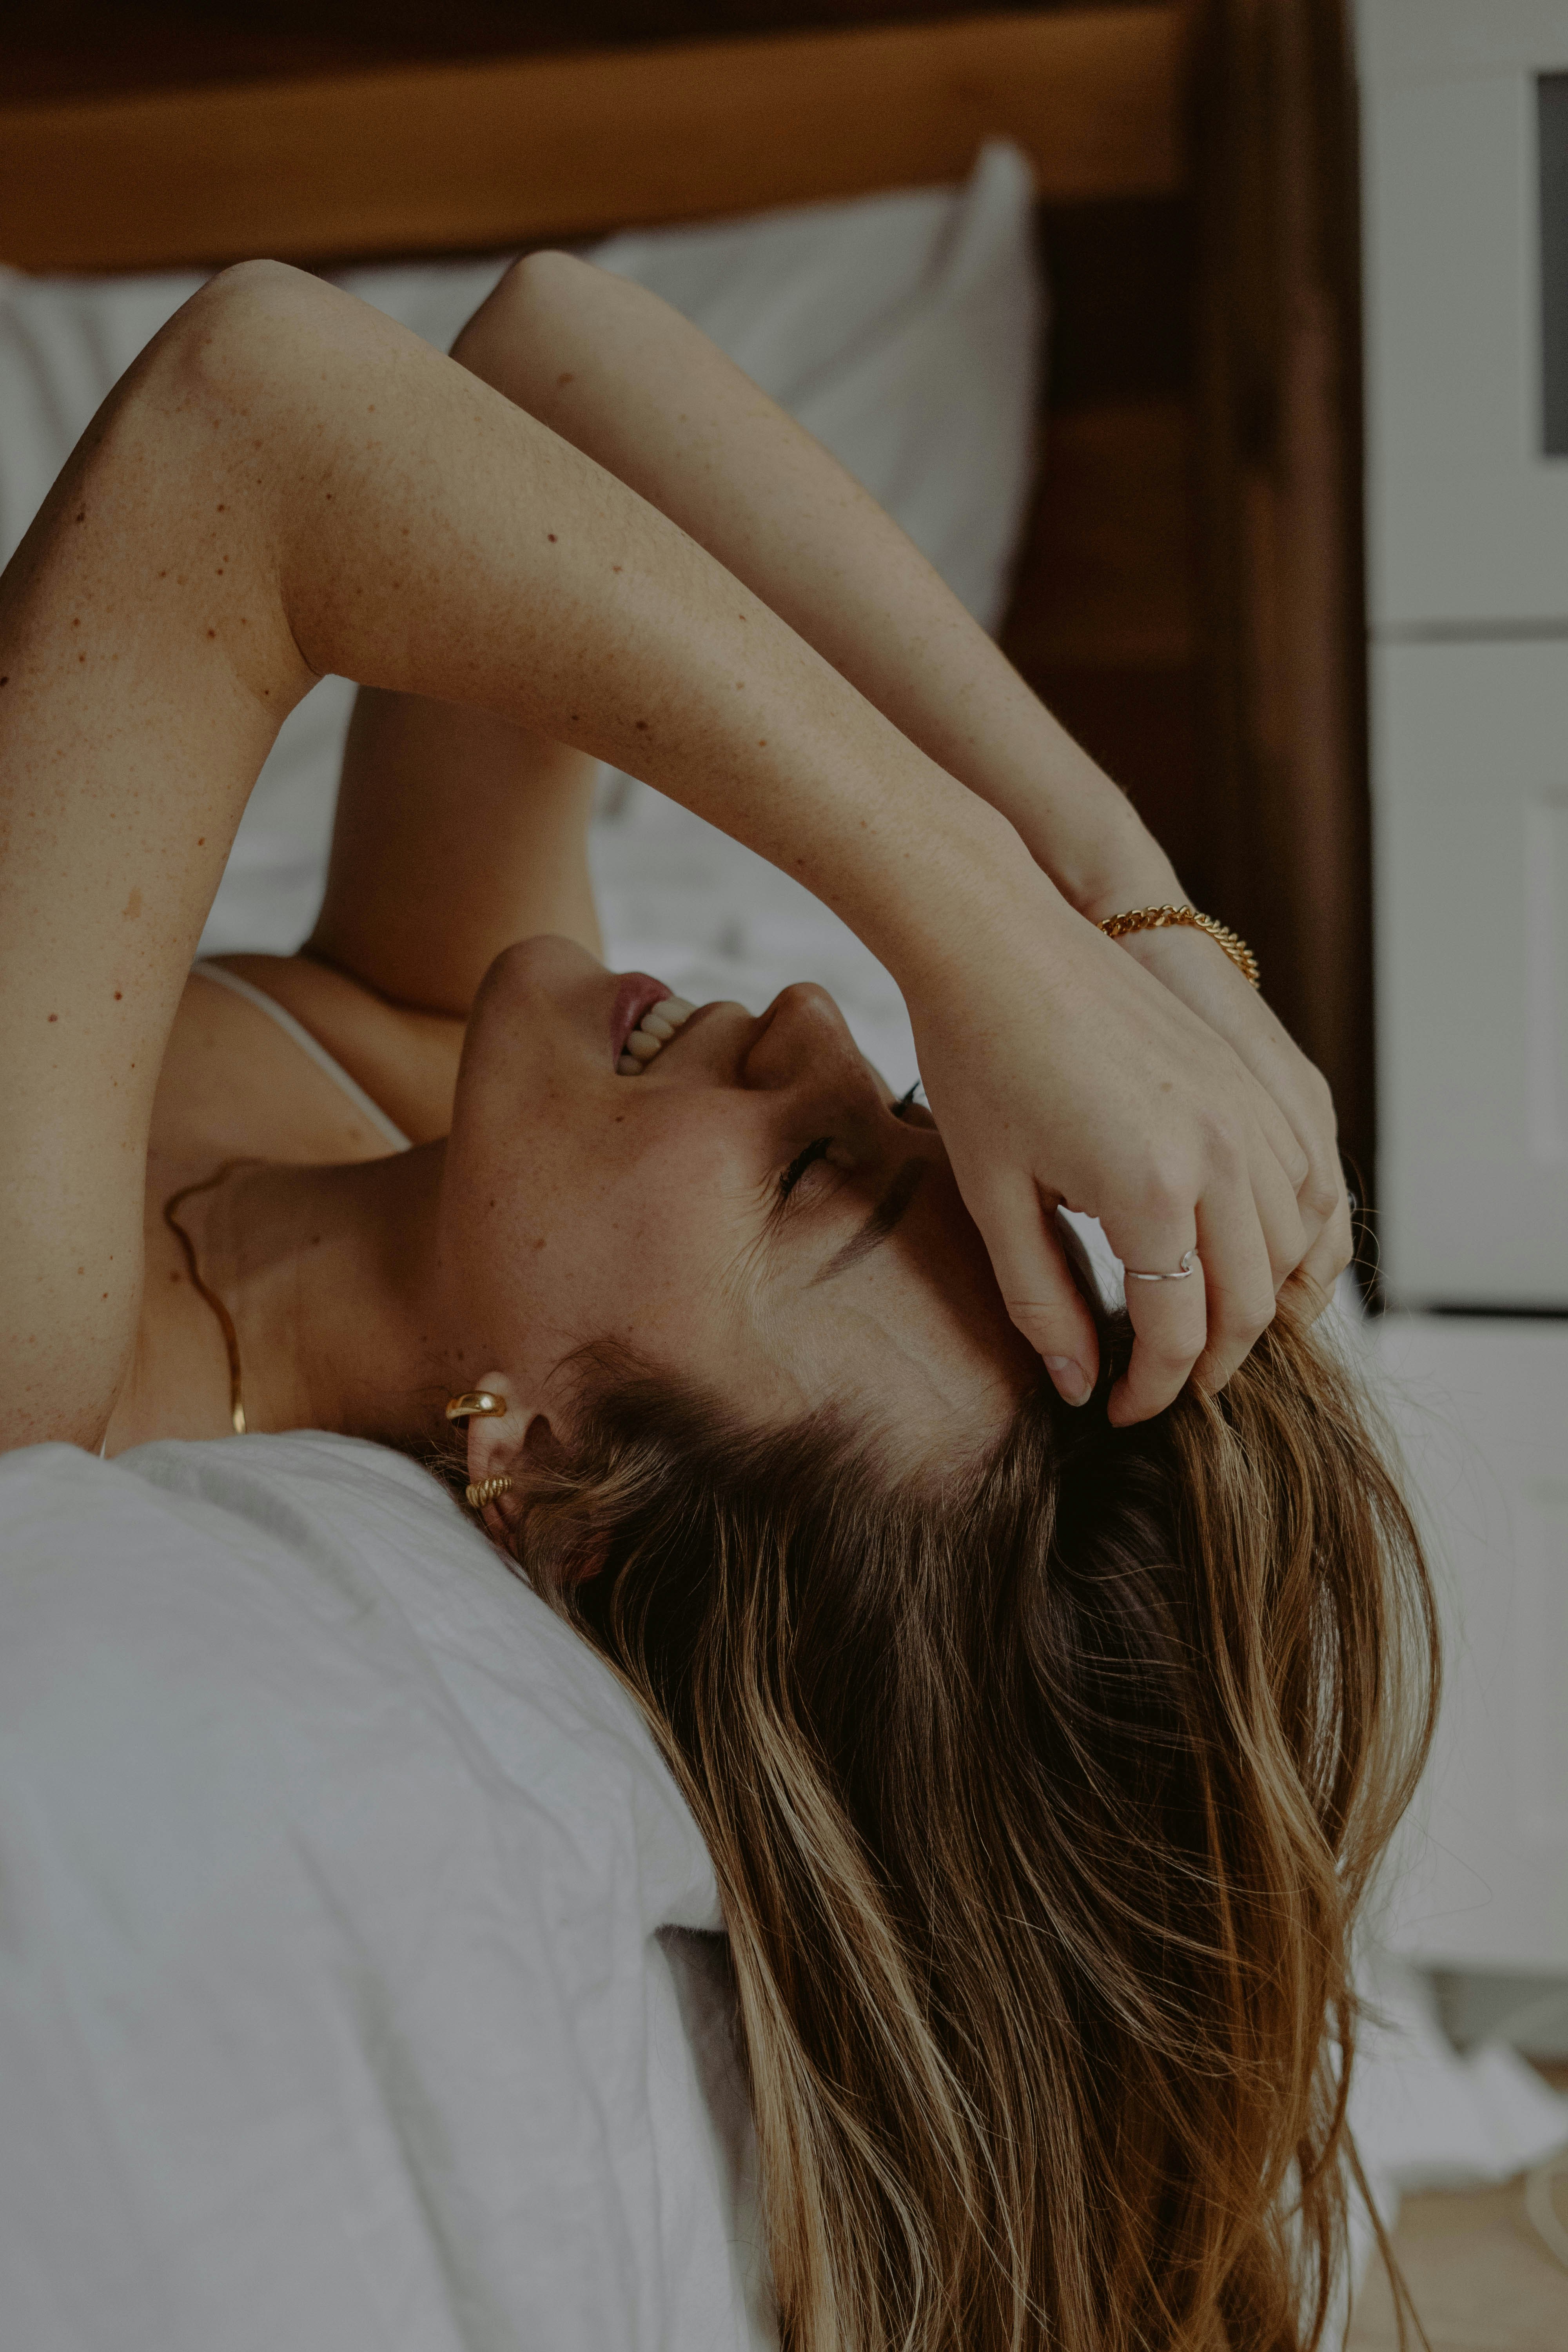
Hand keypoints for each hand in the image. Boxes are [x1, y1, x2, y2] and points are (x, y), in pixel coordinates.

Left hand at [903, 872, 1317, 1425]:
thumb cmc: (978, 1060)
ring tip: (1202, 1333)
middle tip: (1168, 1388)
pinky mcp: (1250, 1080)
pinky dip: (1282, 1235)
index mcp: (1150, 1191)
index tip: (1121, 1414)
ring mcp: (1246, 1112)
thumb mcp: (994, 1198)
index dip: (1154, 1390)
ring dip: (1256, 1303)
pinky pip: (1301, 1183)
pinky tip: (1235, 1256)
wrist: (997, 941)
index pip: (1179, 1334)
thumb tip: (1080, 1385)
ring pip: (1291, 1247)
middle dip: (1213, 1363)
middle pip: (1252, 1301)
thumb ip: (1042, 1301)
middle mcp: (1218, 1153)